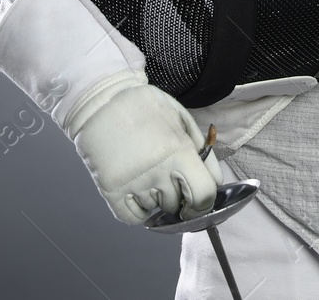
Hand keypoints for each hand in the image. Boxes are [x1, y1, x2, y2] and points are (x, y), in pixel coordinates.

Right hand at [63, 69, 223, 224]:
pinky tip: (137, 190)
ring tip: (147, 171)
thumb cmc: (145, 107)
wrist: (102, 101)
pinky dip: (138, 209)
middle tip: (167, 173)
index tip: (199, 199)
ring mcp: (132, 183)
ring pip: (156, 209)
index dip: (205, 202)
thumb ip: (203, 152)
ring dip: (156, 197)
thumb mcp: (182, 120)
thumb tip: (216, 182)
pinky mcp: (110, 190)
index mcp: (179, 152)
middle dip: (178, 194)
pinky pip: (133, 217)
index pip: (203, 197)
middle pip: (178, 205)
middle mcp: (157, 171)